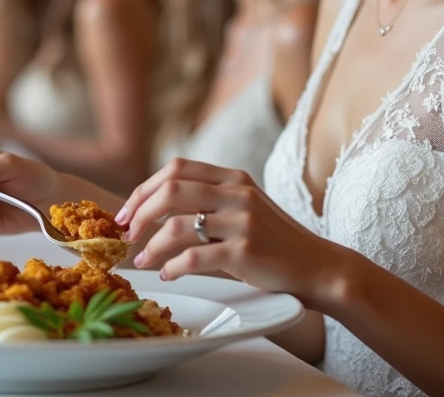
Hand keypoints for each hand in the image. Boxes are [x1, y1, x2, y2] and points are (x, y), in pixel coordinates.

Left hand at [118, 158, 345, 301]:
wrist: (317, 266)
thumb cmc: (273, 240)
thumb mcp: (243, 206)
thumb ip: (209, 198)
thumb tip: (153, 205)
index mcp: (232, 177)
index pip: (175, 169)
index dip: (143, 189)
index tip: (126, 212)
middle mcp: (237, 193)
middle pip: (169, 191)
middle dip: (139, 213)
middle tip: (126, 235)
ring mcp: (242, 222)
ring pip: (176, 226)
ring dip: (151, 245)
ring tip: (142, 260)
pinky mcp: (245, 252)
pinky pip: (194, 258)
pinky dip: (172, 267)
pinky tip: (168, 274)